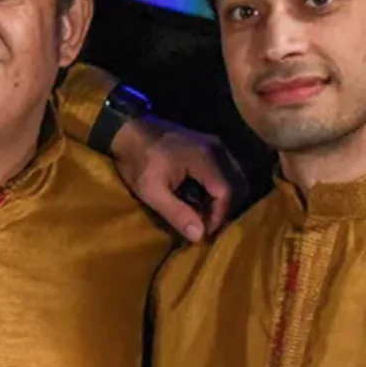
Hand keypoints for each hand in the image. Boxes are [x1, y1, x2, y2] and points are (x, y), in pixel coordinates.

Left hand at [110, 116, 245, 242]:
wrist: (128, 130)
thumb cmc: (137, 160)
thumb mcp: (151, 191)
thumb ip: (177, 213)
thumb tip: (199, 236)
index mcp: (205, 158)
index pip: (227, 193)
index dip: (219, 216)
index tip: (205, 232)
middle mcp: (217, 149)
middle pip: (237, 185)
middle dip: (225, 209)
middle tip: (208, 225)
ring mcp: (215, 145)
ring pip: (234, 178)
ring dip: (223, 199)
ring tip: (204, 214)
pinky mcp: (210, 146)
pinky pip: (226, 171)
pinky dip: (219, 188)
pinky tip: (202, 199)